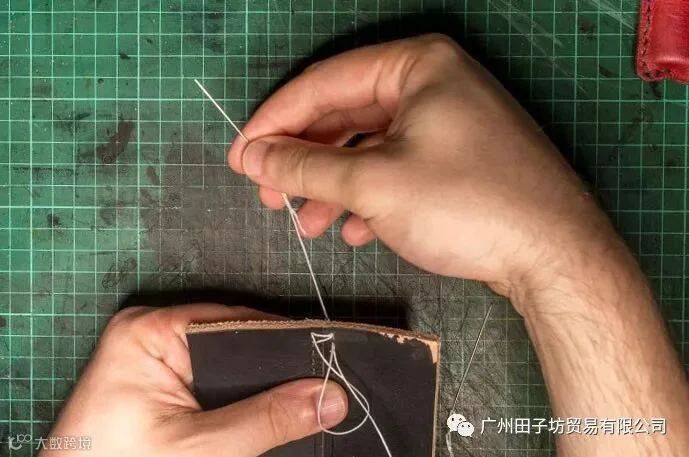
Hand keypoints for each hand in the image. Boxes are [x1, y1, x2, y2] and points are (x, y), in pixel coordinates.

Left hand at [41, 305, 347, 456]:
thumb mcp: (201, 447)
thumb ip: (267, 419)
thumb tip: (331, 396)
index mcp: (150, 329)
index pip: (239, 322)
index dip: (286, 345)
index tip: (328, 363)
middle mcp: (150, 331)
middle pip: (235, 340)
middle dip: (272, 369)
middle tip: (322, 389)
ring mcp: (150, 354)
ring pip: (225, 361)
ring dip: (255, 385)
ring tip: (300, 400)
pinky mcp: (153, 379)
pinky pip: (207, 377)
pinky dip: (234, 396)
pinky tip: (260, 410)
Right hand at [228, 34, 618, 305]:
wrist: (555, 256)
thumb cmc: (465, 203)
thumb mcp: (373, 184)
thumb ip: (306, 168)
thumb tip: (255, 159)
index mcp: (415, 65)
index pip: (324, 84)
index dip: (275, 122)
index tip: (241, 158)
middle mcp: (433, 84)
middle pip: (346, 116)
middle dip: (305, 161)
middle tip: (268, 196)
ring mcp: (449, 123)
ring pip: (370, 148)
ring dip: (334, 187)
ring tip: (307, 224)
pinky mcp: (459, 160)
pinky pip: (398, 169)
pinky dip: (371, 198)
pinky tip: (355, 231)